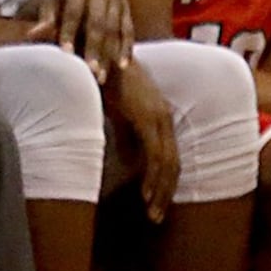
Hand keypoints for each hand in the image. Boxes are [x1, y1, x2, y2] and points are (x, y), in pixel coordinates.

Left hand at [34, 0, 133, 83]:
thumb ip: (46, 15)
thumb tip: (32, 35)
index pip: (73, 12)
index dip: (69, 32)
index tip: (66, 53)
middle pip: (98, 23)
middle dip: (94, 48)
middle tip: (90, 72)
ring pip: (115, 28)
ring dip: (110, 53)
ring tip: (102, 76)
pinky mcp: (126, 6)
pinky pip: (129, 29)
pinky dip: (127, 47)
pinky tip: (122, 65)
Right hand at [106, 61, 177, 223]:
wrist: (97, 53)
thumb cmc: (100, 77)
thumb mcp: (115, 109)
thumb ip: (124, 130)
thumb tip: (127, 156)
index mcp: (158, 114)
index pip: (170, 156)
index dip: (165, 182)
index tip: (155, 203)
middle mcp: (163, 117)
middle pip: (173, 164)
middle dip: (165, 193)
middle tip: (156, 217)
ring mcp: (157, 118)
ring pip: (168, 164)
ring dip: (160, 191)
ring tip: (152, 213)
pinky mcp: (146, 119)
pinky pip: (155, 156)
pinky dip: (152, 178)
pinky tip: (146, 195)